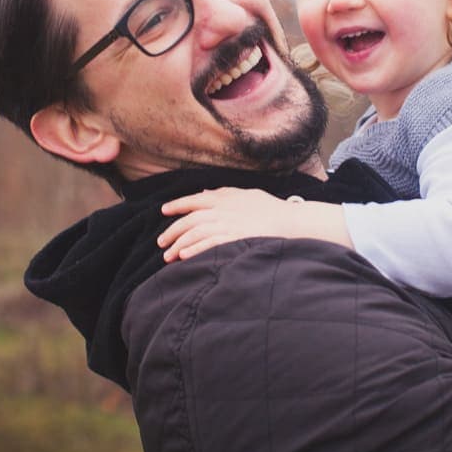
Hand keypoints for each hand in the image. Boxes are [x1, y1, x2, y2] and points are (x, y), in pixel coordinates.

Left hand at [159, 187, 294, 261]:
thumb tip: (205, 194)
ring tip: (167, 257)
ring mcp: (227, 225)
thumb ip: (224, 193)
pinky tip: (184, 258)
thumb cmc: (271, 208)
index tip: (164, 212)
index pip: (193, 200)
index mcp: (224, 198)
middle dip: (172, 231)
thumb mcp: (246, 194)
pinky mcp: (234, 240)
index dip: (177, 206)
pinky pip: (208, 245)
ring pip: (194, 234)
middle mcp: (222, 211)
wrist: (291, 222)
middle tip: (161, 243)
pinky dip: (194, 251)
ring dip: (178, 245)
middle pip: (189, 220)